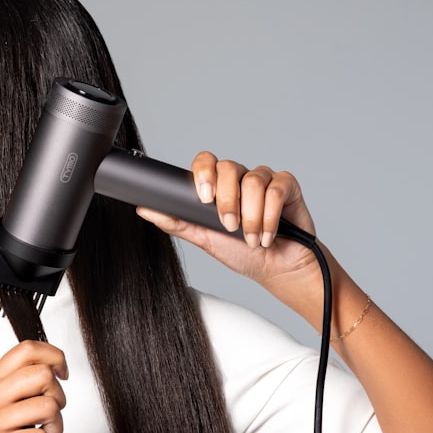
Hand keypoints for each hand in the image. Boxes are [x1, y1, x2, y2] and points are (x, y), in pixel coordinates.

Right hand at [0, 341, 67, 432]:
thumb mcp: (1, 408)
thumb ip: (21, 385)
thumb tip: (54, 365)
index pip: (27, 349)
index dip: (55, 357)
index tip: (62, 374)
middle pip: (43, 374)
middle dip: (58, 396)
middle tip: (48, 415)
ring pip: (48, 406)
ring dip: (54, 426)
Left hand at [136, 151, 319, 288]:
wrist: (277, 270)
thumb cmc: (243, 254)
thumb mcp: (205, 239)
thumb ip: (176, 222)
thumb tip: (144, 209)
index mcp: (219, 186)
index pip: (205, 161)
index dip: (204, 173)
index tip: (204, 198)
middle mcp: (240, 179)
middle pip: (228, 167)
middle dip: (227, 201)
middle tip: (230, 226)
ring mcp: (265, 180)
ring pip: (253, 180)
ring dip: (251, 216)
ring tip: (251, 238)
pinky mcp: (287, 186)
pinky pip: (276, 188)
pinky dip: (270, 216)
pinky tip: (268, 234)